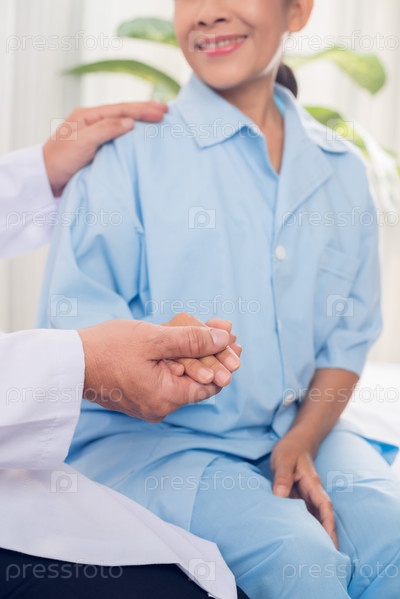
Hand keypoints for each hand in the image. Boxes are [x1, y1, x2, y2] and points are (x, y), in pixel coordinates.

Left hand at [43, 101, 167, 195]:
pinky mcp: (96, 149)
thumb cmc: (60, 161)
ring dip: (141, 121)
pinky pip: (118, 137)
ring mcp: (94, 135)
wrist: (46, 180)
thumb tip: (130, 122)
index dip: (143, 110)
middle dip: (145, 110)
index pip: (121, 109)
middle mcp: (92, 122)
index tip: (162, 112)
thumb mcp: (83, 142)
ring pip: (122, 124)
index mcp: (88, 116)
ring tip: (159, 119)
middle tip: (167, 110)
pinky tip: (142, 136)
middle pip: (123, 113)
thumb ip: (106, 129)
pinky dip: (132, 135)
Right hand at [77, 319, 230, 421]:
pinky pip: (165, 378)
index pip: (209, 385)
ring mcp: (148, 403)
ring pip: (181, 377)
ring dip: (195, 354)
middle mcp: (159, 407)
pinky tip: (183, 340)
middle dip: (212, 354)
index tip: (236, 343)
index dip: (224, 362)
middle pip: (197, 380)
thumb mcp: (154, 339)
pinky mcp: (139, 394)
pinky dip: (176, 359)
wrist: (68, 361)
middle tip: (226, 333)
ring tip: (209, 330)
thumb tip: (224, 341)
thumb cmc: (107, 348)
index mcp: (165, 399)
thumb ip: (192, 340)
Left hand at [270, 432, 337, 548]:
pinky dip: (305, 526)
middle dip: (326, 536)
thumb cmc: (290, 449)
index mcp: (312, 484)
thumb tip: (280, 495)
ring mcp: (307, 496)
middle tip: (326, 558)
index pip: (324, 506)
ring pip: (314, 517)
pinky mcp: (300, 497)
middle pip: (323, 517)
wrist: (295, 442)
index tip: (329, 540)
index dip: (328, 524)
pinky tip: (300, 539)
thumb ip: (282, 476)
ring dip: (316, 533)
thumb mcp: (283, 459)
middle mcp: (313, 492)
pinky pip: (304, 514)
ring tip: (313, 554)